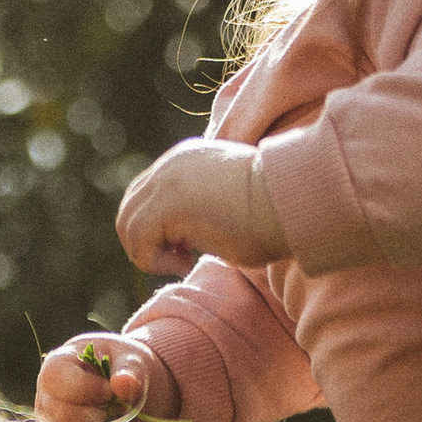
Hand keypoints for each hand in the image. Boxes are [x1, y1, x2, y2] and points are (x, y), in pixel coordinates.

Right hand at [36, 332, 159, 421]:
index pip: (55, 380)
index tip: (111, 390)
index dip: (87, 388)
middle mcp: (48, 401)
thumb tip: (124, 383)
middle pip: (61, 419)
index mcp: (57, 368)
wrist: (131, 394)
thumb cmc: (124, 369)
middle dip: (97, 418)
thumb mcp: (131, 360)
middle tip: (118, 409)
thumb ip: (129, 369)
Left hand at [115, 139, 287, 276]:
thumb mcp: (233, 206)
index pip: (148, 193)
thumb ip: (203, 213)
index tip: (188, 248)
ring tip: (183, 260)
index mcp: (189, 159)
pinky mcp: (166, 201)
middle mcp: (172, 164)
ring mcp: (166, 179)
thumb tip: (187, 242)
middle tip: (182, 258)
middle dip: (147, 240)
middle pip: (130, 206)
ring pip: (126, 222)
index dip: (157, 228)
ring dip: (148, 251)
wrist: (294, 200)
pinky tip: (185, 262)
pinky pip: (136, 238)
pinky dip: (153, 259)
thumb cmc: (276, 213)